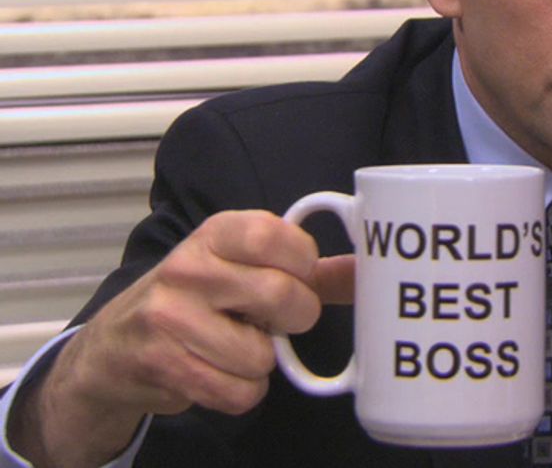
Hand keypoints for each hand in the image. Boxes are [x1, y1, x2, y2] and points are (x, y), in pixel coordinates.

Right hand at [9, 210, 353, 467]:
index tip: (296, 277)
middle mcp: (189, 267)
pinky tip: (216, 372)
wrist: (113, 348)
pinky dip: (240, 392)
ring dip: (258, 363)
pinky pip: (238, 392)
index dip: (302, 263)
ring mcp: (170, 316)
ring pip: (261, 355)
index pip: (277, 236)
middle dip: (292, 319)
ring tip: (231, 346)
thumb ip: (307, 271)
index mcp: (216, 232)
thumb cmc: (196, 301)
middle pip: (283, 298)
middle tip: (270, 321)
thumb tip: (366, 271)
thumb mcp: (243, 269)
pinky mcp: (162, 364)